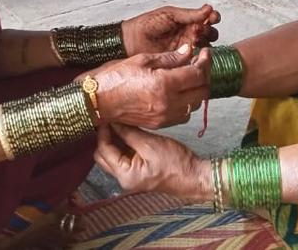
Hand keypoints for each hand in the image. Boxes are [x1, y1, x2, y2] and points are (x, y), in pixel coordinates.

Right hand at [89, 46, 211, 128]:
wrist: (98, 100)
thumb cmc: (114, 78)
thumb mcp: (142, 60)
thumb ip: (170, 58)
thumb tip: (189, 52)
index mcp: (164, 83)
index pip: (198, 73)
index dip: (205, 61)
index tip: (205, 53)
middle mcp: (167, 103)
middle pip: (202, 91)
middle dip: (204, 75)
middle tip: (199, 63)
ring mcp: (164, 116)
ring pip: (195, 104)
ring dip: (197, 90)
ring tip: (189, 77)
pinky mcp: (160, 124)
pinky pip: (183, 115)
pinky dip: (187, 103)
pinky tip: (179, 92)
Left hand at [94, 124, 209, 201]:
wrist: (194, 177)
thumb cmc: (176, 163)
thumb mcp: (150, 144)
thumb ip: (129, 134)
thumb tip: (114, 122)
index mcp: (125, 175)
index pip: (103, 150)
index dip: (103, 132)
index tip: (107, 117)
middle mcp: (124, 179)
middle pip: (103, 156)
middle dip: (104, 138)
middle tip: (111, 120)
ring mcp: (131, 177)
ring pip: (112, 156)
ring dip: (114, 141)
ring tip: (120, 124)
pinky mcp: (138, 172)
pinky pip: (124, 158)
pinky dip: (123, 145)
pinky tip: (129, 132)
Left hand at [122, 4, 219, 56]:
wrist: (130, 41)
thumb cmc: (146, 25)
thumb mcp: (169, 14)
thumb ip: (189, 14)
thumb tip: (208, 9)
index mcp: (186, 21)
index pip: (206, 18)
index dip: (213, 17)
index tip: (214, 17)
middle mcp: (189, 34)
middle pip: (209, 33)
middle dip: (211, 30)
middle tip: (203, 29)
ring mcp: (186, 47)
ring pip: (205, 46)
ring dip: (206, 42)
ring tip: (197, 39)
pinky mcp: (181, 60)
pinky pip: (195, 58)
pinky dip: (199, 55)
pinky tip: (196, 51)